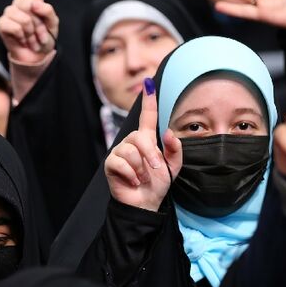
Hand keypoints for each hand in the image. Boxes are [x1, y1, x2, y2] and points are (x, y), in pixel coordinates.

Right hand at [0, 0, 58, 62]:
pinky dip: (21, 36)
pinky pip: (14, 26)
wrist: (36, 56)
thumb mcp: (53, 24)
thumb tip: (33, 4)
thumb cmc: (44, 38)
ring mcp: (9, 12)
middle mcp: (20, 4)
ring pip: (22, 17)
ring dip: (30, 32)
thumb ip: (47, 11)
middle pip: (29, 4)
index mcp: (34, 0)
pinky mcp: (2, 23)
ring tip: (31, 38)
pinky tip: (22, 40)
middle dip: (38, 23)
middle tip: (39, 34)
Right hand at [105, 79, 182, 211]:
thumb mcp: (173, 166)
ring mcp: (119, 153)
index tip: (148, 83)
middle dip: (150, 153)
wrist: (146, 203)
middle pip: (139, 136)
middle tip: (156, 168)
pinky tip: (133, 181)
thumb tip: (169, 132)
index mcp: (146, 140)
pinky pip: (120, 162)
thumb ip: (174, 149)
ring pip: (130, 150)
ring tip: (142, 177)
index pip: (146, 116)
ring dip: (141, 167)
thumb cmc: (157, 183)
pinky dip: (131, 174)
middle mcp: (131, 143)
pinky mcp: (111, 164)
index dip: (148, 100)